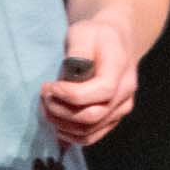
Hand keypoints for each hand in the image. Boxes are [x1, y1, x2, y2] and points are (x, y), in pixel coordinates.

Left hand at [40, 16, 136, 147]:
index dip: (72, 94)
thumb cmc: (95, 35)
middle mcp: (126, 93)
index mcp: (121, 68)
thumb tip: (69, 79)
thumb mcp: (83, 32)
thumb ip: (77, 53)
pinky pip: (90, 137)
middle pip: (93, 116)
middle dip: (61, 110)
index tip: (50, 86)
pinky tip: (55, 122)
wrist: (115, 42)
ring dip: (61, 124)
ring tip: (46, 106)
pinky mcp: (111, 120)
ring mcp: (121, 110)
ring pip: (89, 131)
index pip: (102, 90)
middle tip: (44, 96)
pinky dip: (69, 135)